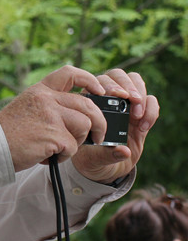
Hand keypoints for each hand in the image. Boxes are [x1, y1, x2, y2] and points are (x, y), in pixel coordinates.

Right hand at [0, 65, 107, 171]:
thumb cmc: (9, 132)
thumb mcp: (27, 107)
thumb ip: (49, 105)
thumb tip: (79, 113)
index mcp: (40, 91)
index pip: (70, 74)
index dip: (89, 80)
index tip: (98, 92)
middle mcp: (46, 99)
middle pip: (87, 105)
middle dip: (99, 123)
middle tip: (98, 136)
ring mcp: (51, 116)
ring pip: (85, 125)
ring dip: (77, 141)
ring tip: (60, 148)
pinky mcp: (54, 135)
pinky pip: (73, 147)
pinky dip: (64, 155)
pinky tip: (48, 155)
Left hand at [72, 68, 158, 183]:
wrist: (105, 166)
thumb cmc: (92, 157)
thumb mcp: (95, 157)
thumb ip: (108, 154)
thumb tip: (123, 150)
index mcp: (89, 102)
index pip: (97, 81)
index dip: (107, 84)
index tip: (115, 95)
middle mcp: (107, 99)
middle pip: (117, 75)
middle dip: (126, 85)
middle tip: (131, 100)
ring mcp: (125, 104)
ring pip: (135, 81)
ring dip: (140, 93)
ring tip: (137, 113)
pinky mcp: (142, 113)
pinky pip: (151, 100)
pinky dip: (151, 109)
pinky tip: (144, 126)